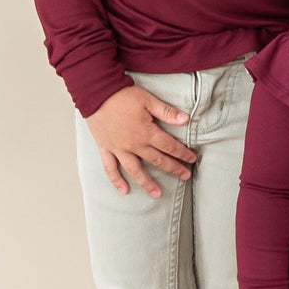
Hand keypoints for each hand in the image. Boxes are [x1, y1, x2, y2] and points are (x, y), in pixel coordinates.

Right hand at [83, 85, 197, 199]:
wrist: (96, 94)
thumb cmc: (123, 96)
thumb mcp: (148, 100)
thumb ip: (167, 112)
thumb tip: (186, 120)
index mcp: (147, 132)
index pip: (169, 146)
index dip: (182, 153)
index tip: (192, 159)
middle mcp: (134, 145)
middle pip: (157, 160)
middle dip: (173, 168)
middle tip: (185, 176)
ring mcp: (119, 149)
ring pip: (135, 170)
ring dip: (147, 183)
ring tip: (157, 194)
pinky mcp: (105, 149)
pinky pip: (110, 168)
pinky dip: (116, 180)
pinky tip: (124, 190)